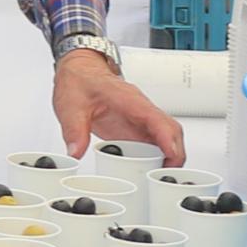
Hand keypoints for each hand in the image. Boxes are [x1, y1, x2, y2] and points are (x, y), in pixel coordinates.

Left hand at [53, 48, 184, 166]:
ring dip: (170, 155)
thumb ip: (74, 131)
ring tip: (163, 176)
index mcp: (129, 100)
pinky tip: (152, 168)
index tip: (171, 156)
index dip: (167, 138)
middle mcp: (140, 108)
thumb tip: (76, 152)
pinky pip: (154, 140)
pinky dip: (159, 155)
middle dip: (176, 153)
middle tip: (168, 174)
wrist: (80, 70)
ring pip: (166, 135)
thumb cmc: (80, 80)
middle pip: (171, 129)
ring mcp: (140, 118)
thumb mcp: (70, 106)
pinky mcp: (135, 126)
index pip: (155, 119)